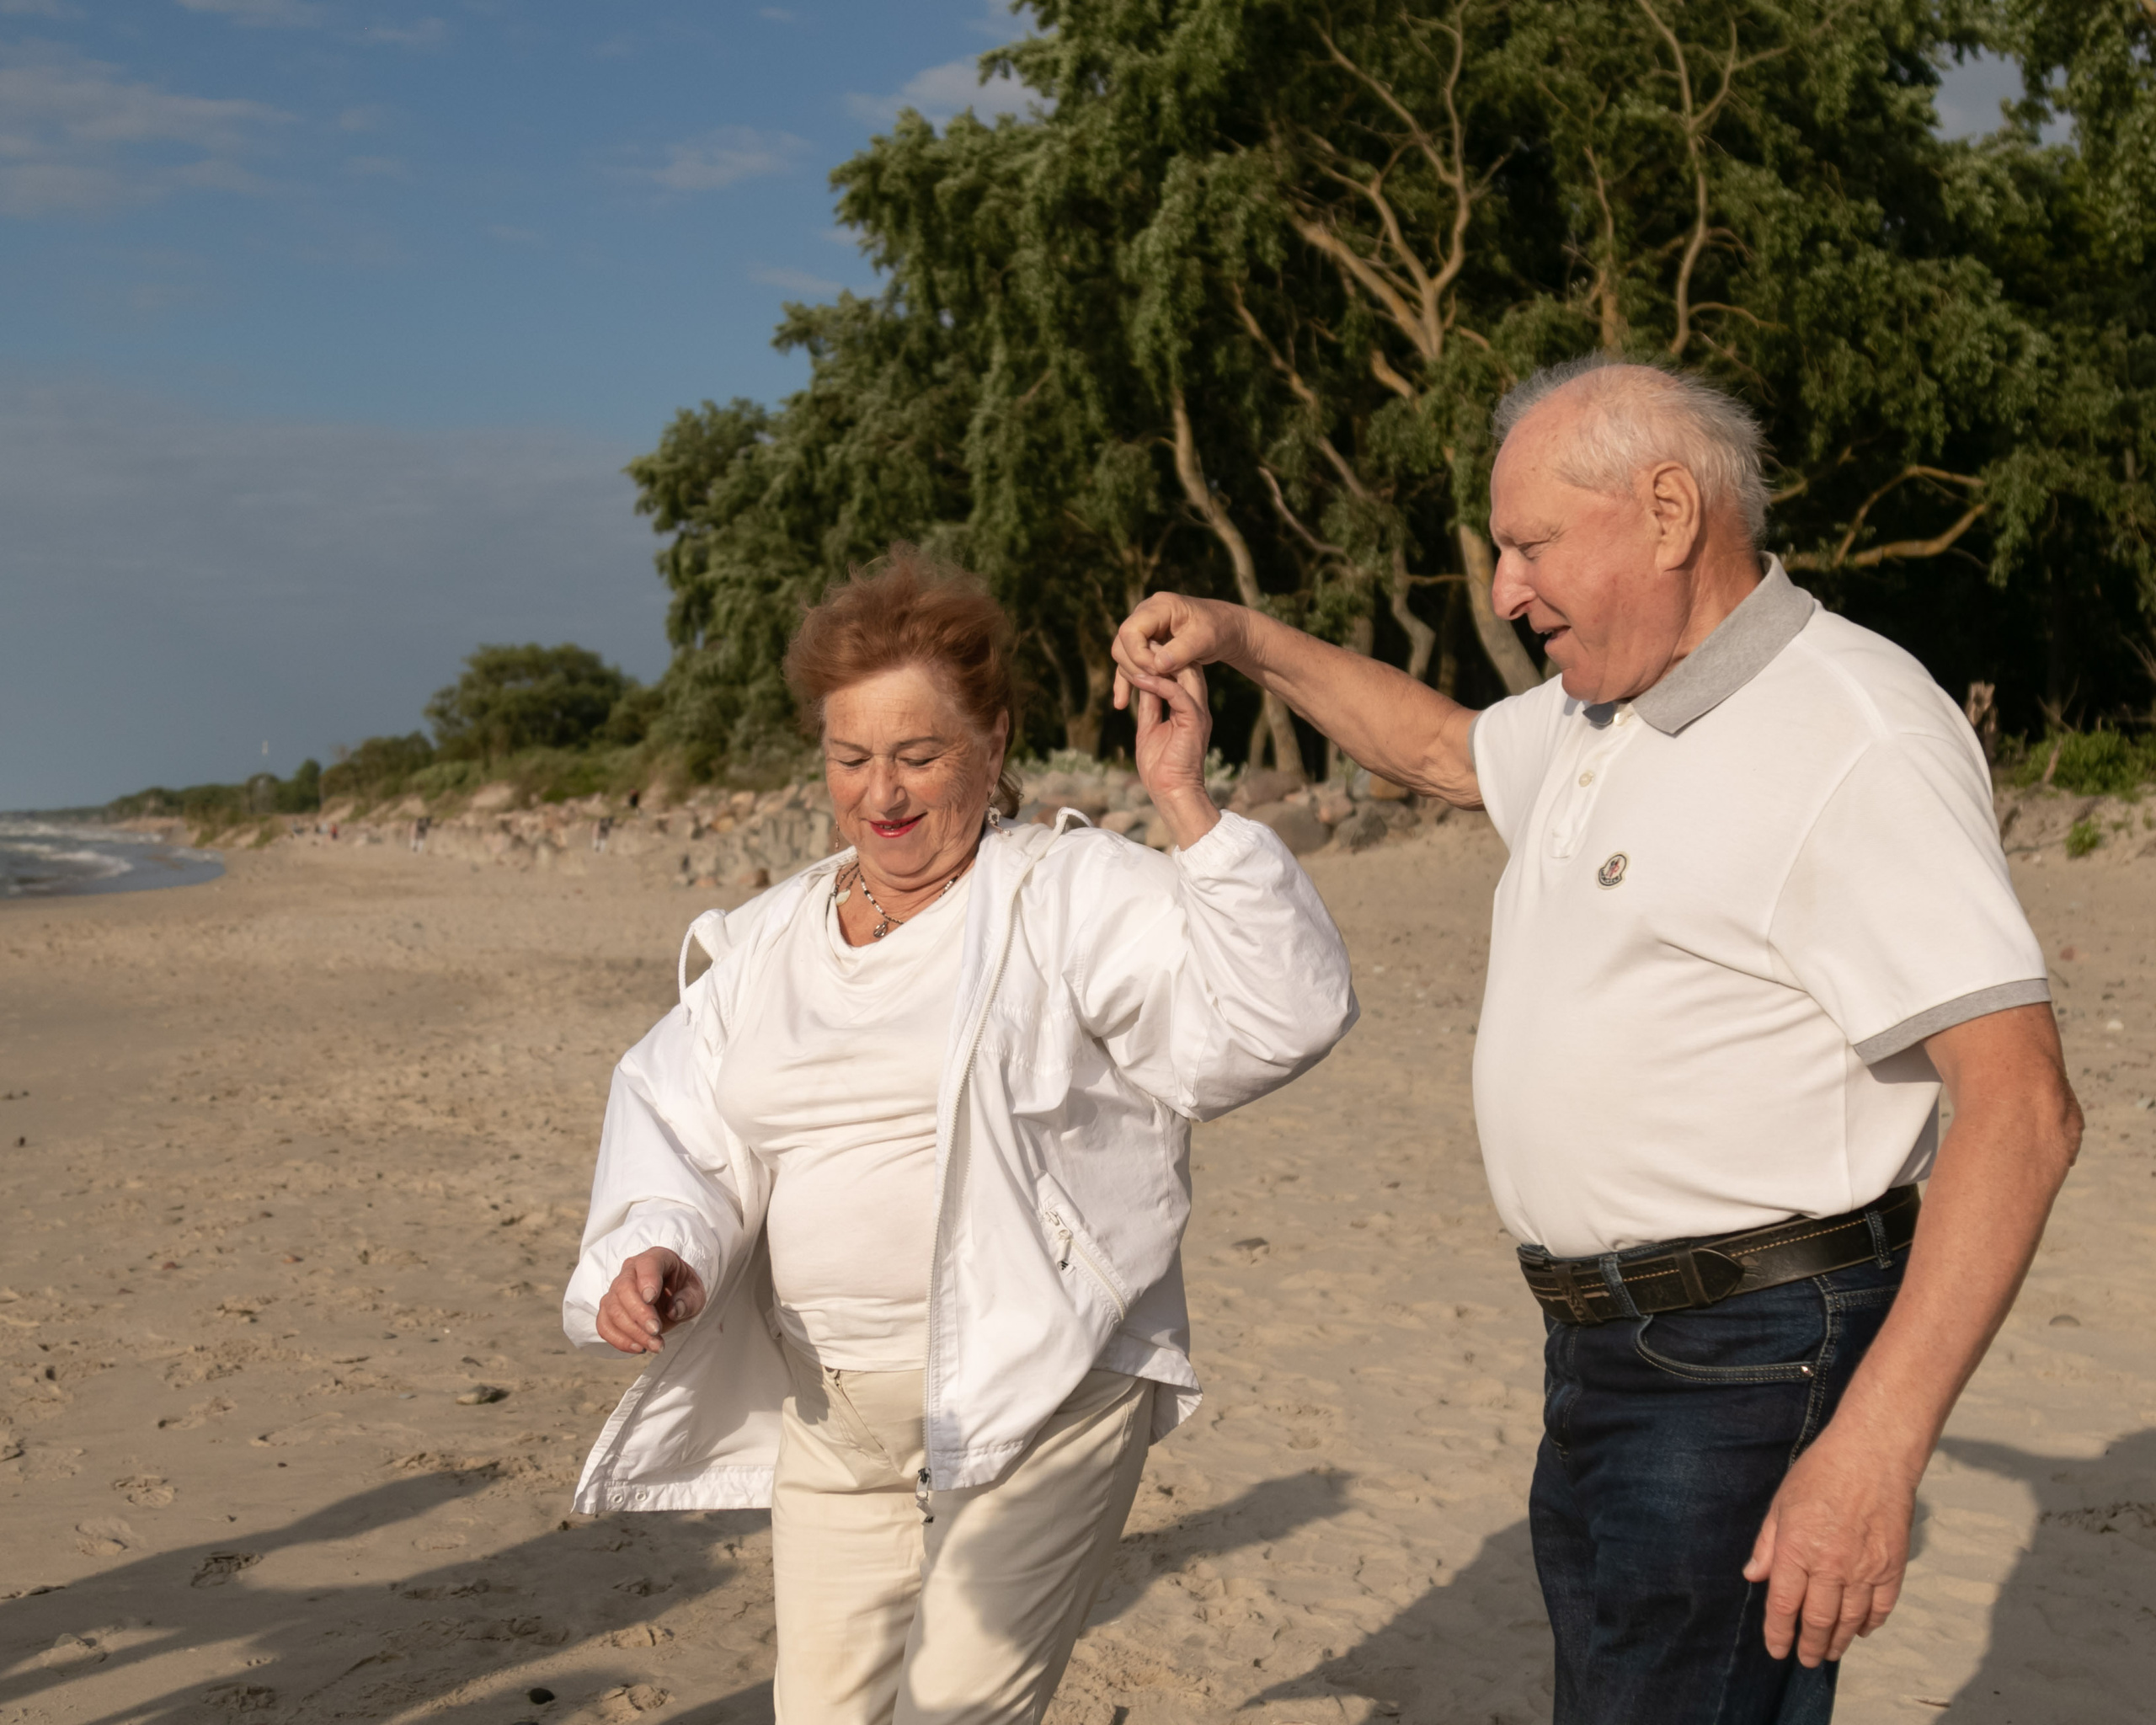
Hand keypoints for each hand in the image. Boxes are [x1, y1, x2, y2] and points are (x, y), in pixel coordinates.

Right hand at [596, 1247, 707, 1356]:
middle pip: (624, 1288)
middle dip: (639, 1313)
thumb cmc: (684, 1291)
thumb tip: (674, 1310)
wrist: (673, 1298)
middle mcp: (631, 1270)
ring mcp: (616, 1289)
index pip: (647, 1263)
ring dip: (632, 1332)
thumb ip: (687, 1300)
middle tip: (656, 1330)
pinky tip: (639, 1348)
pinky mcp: (609, 1309)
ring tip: (655, 1346)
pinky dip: (618, 1339)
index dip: (647, 1280)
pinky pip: (604, 1324)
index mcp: (656, 1258)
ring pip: (613, 1309)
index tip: (651, 1299)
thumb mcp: (695, 1293)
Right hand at [1111, 592, 1246, 711]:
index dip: (1139, 655)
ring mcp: (1143, 629)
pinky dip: (1126, 681)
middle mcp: (1145, 615)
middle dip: (1135, 668)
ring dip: (1131, 677)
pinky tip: (1121, 703)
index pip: (1130, 631)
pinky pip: (1128, 663)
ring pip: (1122, 655)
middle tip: (1156, 685)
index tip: (1159, 672)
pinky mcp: (1144, 643)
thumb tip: (1157, 666)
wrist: (1224, 628)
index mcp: (1159, 607)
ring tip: (1147, 695)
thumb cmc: (1218, 629)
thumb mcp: (1206, 638)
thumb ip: (1183, 650)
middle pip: (1122, 644)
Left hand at [1128, 660, 1218, 848]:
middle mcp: (1196, 706)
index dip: (1163, 658)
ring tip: (1141, 650)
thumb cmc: (1160, 767)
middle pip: (1187, 667)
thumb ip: (1150, 704)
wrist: (1171, 793)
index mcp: (1187, 708)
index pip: (1179, 673)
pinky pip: (1177, 694)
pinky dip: (1158, 684)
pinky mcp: (1193, 721)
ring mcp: (1197, 713)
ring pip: (1186, 675)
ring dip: (1161, 663)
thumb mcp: (1150, 727)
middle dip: (1165, 652)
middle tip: (1142, 638)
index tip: (1142, 646)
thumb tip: (1142, 683)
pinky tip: (1140, 678)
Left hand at [1743, 1424, 1919, 1665]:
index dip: (1778, 1633)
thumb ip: (1767, 1545)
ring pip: (1850, 1621)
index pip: (1784, 1606)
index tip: (1776, 1650)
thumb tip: (1753, 1576)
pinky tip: (1860, 1631)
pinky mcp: (1892, 1567)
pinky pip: (1881, 1608)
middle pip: (1818, 1620)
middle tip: (1804, 1659)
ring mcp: (1865, 1570)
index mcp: (1798, 1550)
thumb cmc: (1820, 1473)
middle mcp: (1831, 1566)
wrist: (1873, 1456)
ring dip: (1837, 1641)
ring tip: (1828, 1652)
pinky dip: (1870, 1624)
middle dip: (1808, 1645)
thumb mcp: (1781, 1503)